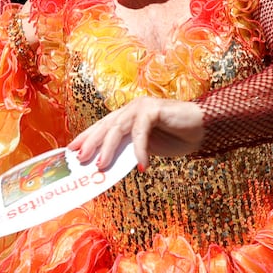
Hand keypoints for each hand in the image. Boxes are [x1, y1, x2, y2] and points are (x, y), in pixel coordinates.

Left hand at [68, 97, 204, 170]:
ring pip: (119, 128)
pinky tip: (142, 166)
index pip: (101, 127)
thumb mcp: (145, 148)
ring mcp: (142, 106)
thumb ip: (128, 152)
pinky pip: (141, 131)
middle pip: (105, 126)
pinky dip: (140, 150)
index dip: (86, 138)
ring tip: (101, 166)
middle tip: (80, 160)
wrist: (201, 129)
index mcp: (127, 116)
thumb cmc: (174, 138)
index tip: (71, 152)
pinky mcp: (154, 109)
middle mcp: (131, 108)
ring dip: (109, 148)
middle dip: (90, 143)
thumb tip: (105, 166)